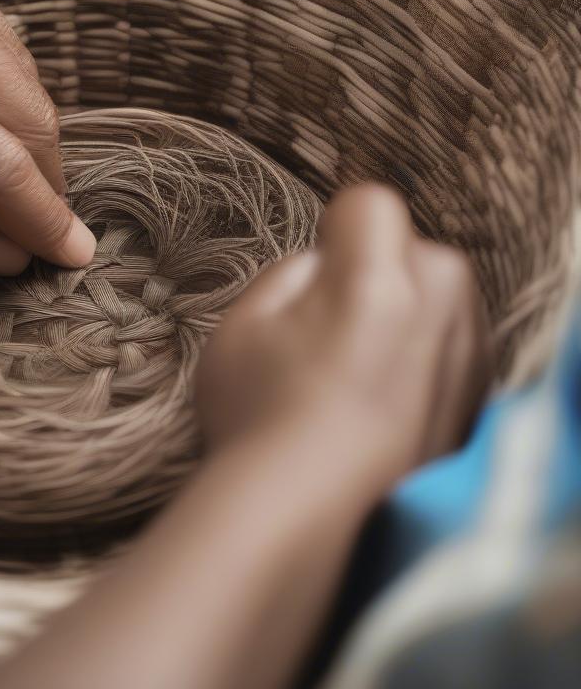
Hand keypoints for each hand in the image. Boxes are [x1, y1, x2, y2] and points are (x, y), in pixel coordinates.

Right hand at [197, 183, 491, 486]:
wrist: (306, 517)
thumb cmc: (258, 416)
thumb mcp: (243, 324)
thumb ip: (293, 273)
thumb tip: (326, 266)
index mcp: (376, 283)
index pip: (372, 202)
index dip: (337, 226)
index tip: (318, 267)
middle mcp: (438, 311)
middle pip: (416, 249)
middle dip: (379, 268)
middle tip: (331, 324)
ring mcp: (465, 360)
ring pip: (441, 297)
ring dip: (406, 309)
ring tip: (356, 366)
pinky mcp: (476, 400)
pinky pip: (455, 344)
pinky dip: (424, 353)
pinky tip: (381, 396)